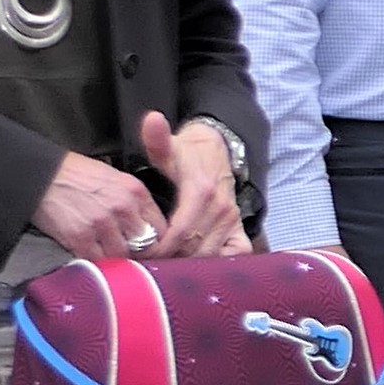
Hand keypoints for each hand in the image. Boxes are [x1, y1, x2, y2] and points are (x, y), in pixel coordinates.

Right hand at [33, 149, 159, 258]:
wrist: (41, 174)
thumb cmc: (77, 176)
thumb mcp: (115, 179)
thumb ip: (134, 202)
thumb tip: (147, 227)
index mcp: (135, 191)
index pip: (160, 227)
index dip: (156, 241)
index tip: (148, 246)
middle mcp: (123, 207)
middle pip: (144, 245)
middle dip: (137, 251)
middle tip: (128, 253)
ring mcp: (102, 224)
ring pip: (122, 256)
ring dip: (115, 258)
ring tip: (106, 252)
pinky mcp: (80, 237)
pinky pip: (98, 260)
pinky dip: (95, 261)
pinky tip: (90, 253)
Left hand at [141, 111, 247, 257]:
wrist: (217, 152)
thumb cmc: (186, 156)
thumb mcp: (169, 148)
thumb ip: (157, 140)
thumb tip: (152, 119)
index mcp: (201, 190)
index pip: (181, 231)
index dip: (161, 247)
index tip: (143, 253)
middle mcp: (222, 207)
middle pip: (194, 247)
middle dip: (171, 258)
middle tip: (149, 263)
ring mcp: (233, 219)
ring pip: (210, 254)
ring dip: (188, 262)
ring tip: (166, 265)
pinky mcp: (239, 227)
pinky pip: (235, 253)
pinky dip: (218, 262)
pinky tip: (197, 262)